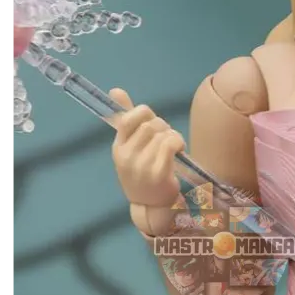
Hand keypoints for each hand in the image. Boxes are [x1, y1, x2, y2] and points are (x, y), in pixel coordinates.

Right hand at [109, 88, 186, 207]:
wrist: (151, 205)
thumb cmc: (143, 171)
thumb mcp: (131, 146)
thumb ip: (126, 118)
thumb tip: (116, 90)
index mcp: (118, 147)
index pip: (127, 118)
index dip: (144, 115)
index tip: (151, 124)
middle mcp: (127, 156)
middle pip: (150, 124)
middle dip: (162, 126)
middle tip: (166, 138)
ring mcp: (141, 165)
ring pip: (162, 133)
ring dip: (172, 136)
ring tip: (172, 147)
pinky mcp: (158, 172)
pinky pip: (170, 144)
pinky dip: (178, 143)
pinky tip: (178, 151)